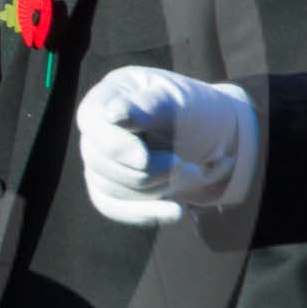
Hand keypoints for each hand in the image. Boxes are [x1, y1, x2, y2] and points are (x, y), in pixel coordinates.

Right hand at [76, 67, 252, 224]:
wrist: (214, 140)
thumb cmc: (195, 111)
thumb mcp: (180, 103)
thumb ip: (149, 107)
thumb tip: (113, 114)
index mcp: (111, 94)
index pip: (92, 120)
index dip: (114, 144)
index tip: (144, 159)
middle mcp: (97, 126)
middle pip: (99, 159)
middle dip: (146, 169)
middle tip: (181, 163)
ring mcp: (98, 158)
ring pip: (108, 187)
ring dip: (153, 187)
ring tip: (185, 174)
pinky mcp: (107, 187)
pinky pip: (114, 207)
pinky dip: (145, 213)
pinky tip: (175, 212)